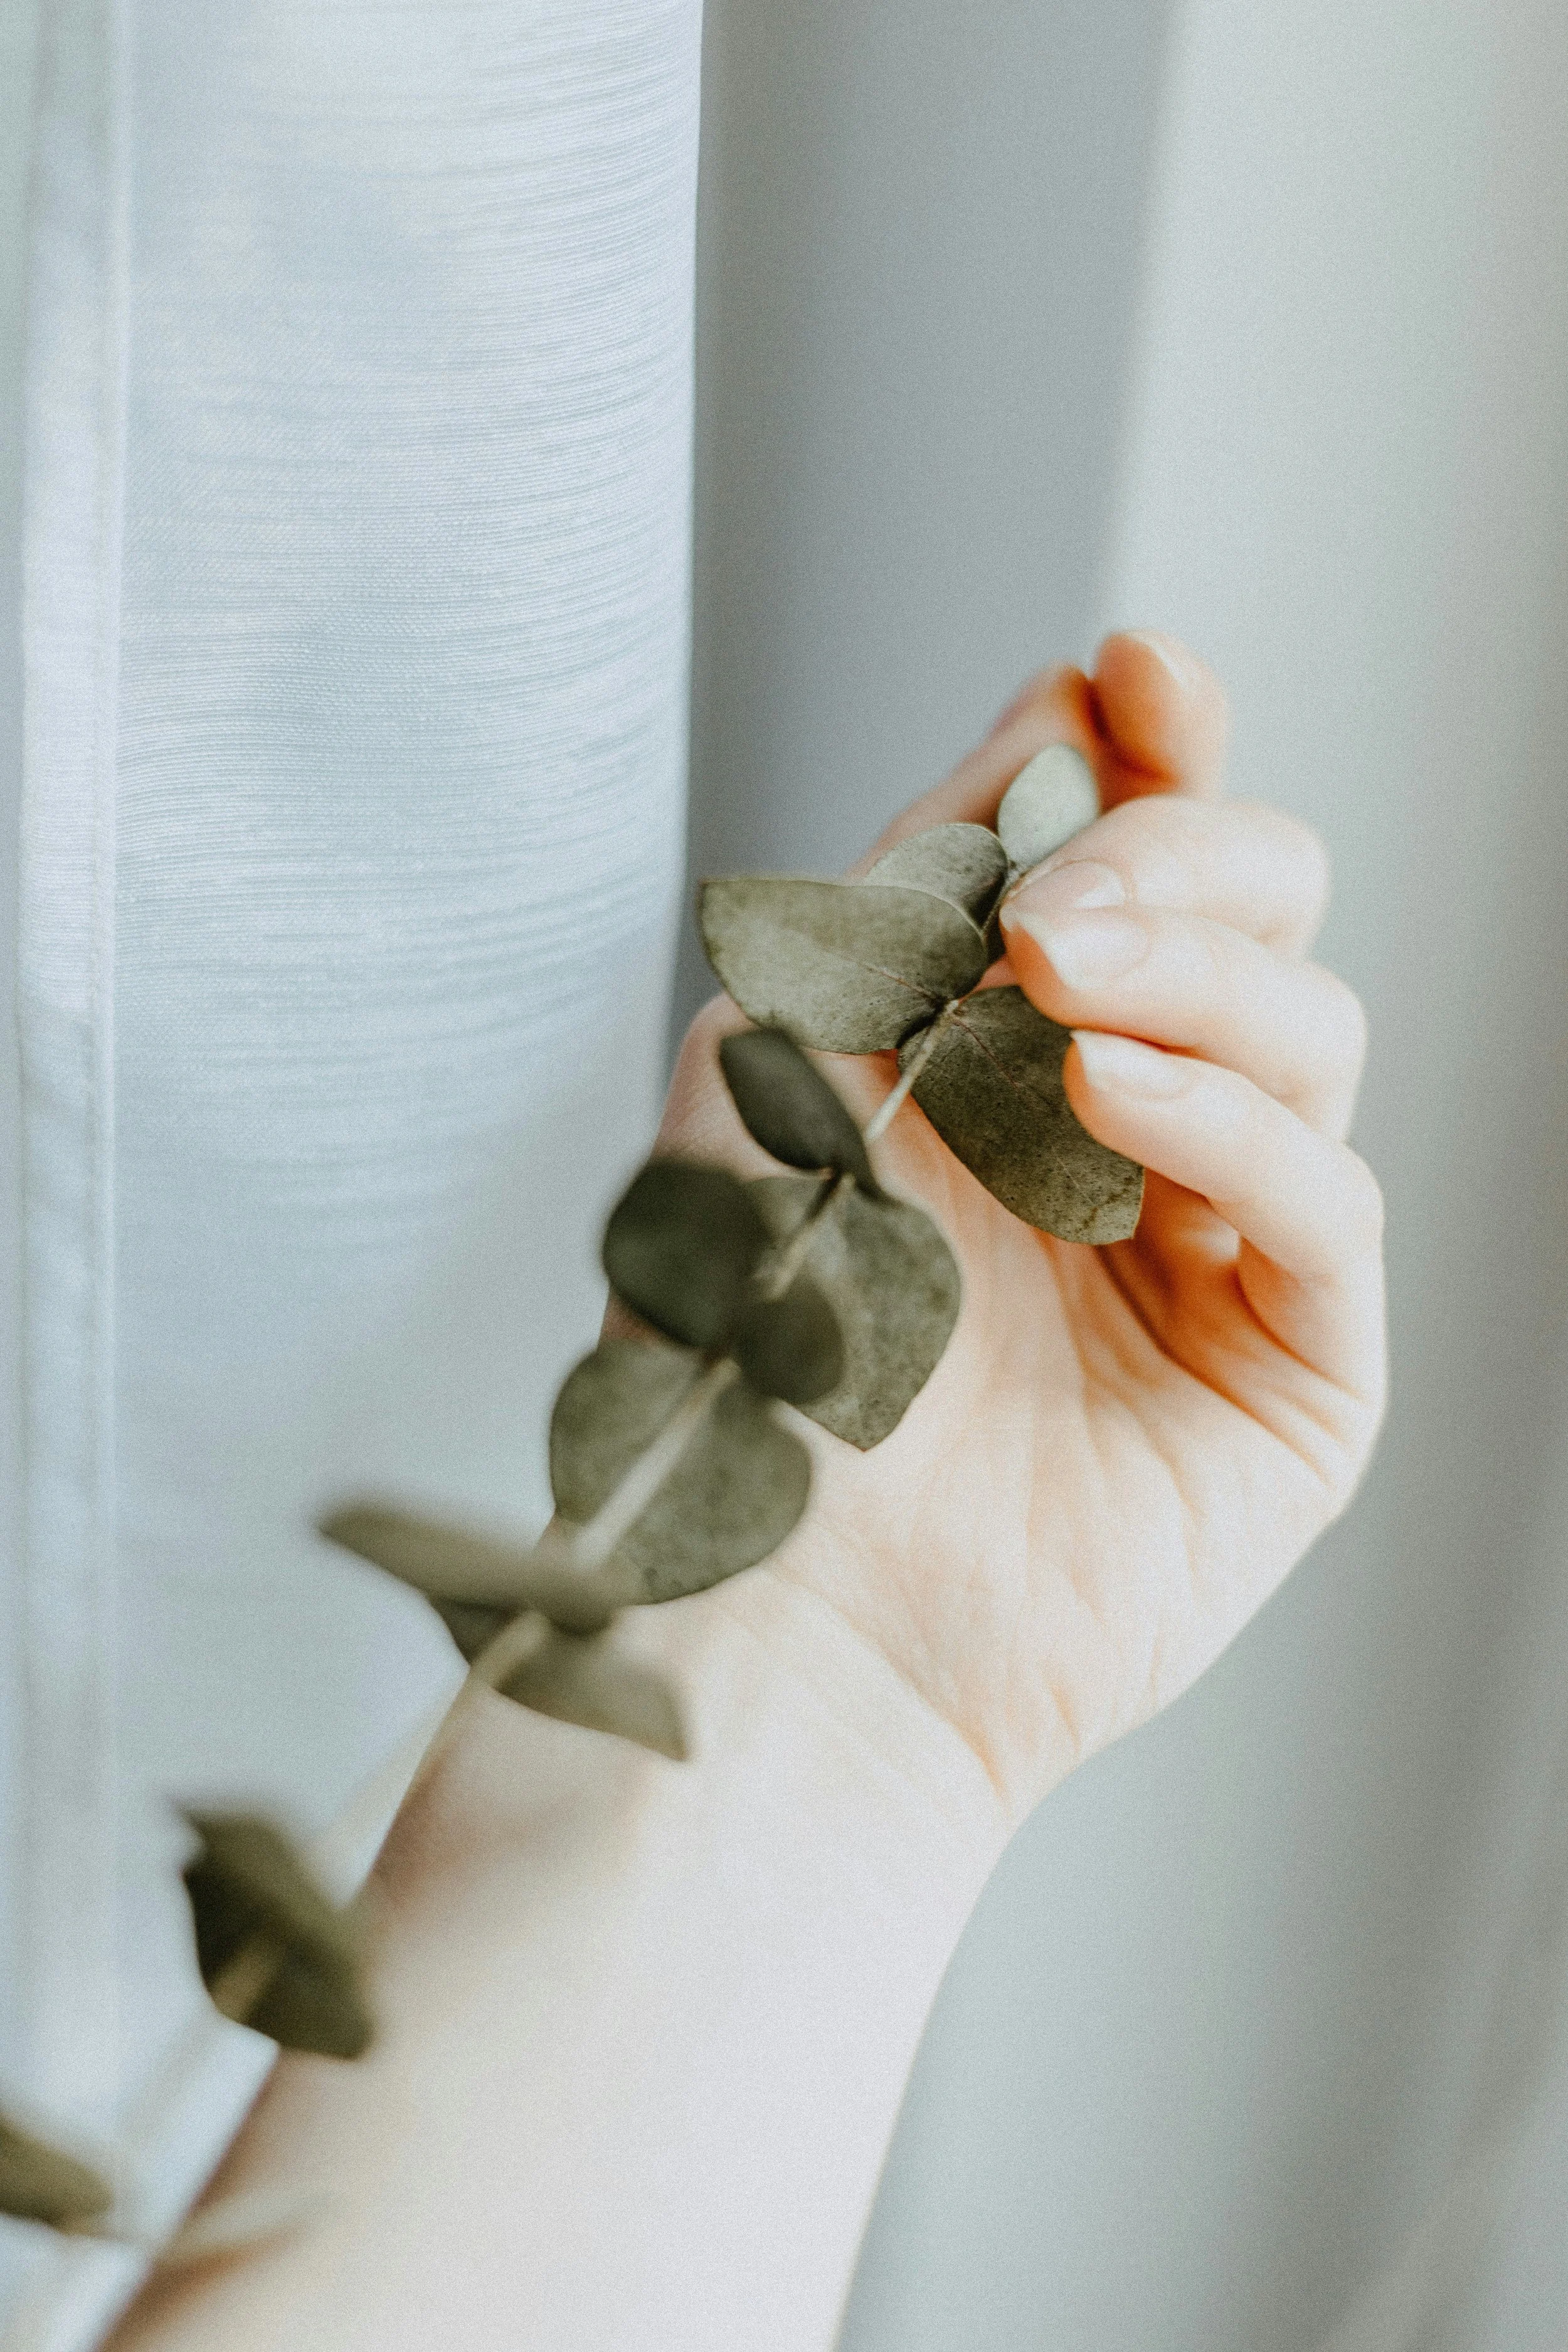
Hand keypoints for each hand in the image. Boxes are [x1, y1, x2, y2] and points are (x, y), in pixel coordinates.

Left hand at [662, 631, 1385, 1822]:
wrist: (764, 1600)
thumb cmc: (746, 1341)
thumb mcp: (791, 1057)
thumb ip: (922, 886)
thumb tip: (1058, 714)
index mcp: (1020, 1048)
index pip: (1149, 853)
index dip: (1163, 747)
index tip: (1138, 669)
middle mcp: (1143, 1130)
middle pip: (1268, 912)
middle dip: (1181, 863)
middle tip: (1055, 912)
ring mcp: (1232, 1245)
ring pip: (1317, 1030)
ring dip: (1197, 985)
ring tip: (1058, 1014)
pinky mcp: (1298, 1367)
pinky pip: (1328, 1197)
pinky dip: (1232, 1123)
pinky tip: (1109, 1109)